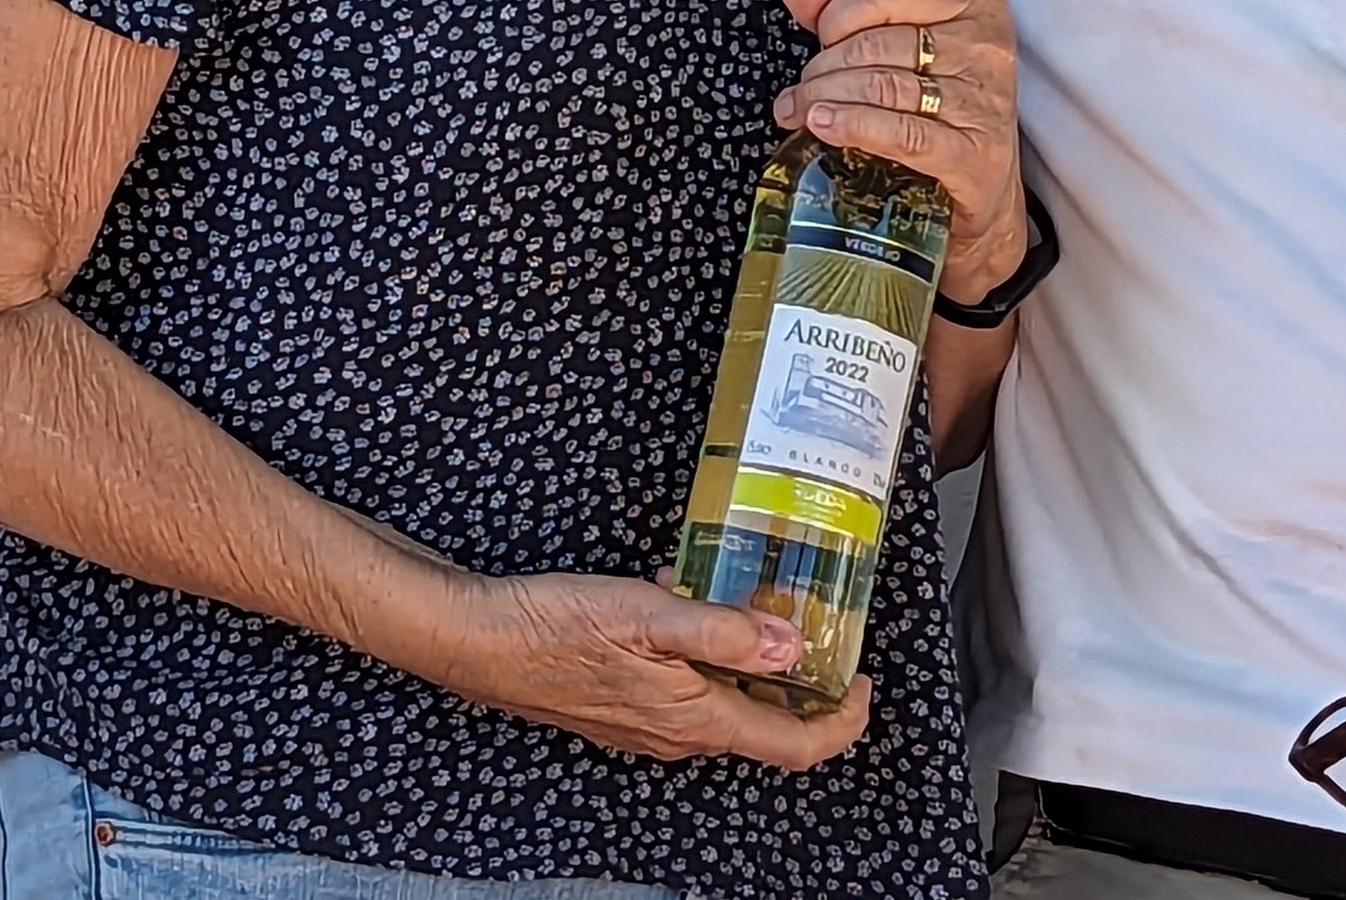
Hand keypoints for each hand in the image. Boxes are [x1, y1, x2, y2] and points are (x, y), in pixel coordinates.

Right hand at [406, 566, 870, 770]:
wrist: (481, 641)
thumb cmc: (556, 627)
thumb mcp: (652, 616)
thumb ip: (725, 633)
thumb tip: (790, 649)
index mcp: (694, 720)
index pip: (791, 745)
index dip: (841, 723)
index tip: (865, 686)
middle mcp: (676, 735)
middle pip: (764, 727)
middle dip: (803, 686)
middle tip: (823, 634)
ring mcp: (648, 725)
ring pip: (725, 705)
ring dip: (751, 663)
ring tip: (756, 602)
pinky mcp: (626, 705)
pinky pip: (688, 690)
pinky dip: (706, 653)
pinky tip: (686, 599)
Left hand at [777, 0, 1029, 306]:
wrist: (981, 199)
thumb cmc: (941, 115)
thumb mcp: (905, 52)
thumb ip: (850, 12)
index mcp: (976, 5)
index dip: (837, 17)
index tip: (820, 43)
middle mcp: (986, 49)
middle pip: (878, 43)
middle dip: (823, 68)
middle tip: (799, 91)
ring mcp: (984, 104)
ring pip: (883, 86)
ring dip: (825, 99)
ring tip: (798, 111)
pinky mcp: (976, 156)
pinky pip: (902, 134)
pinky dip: (855, 127)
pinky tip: (824, 127)